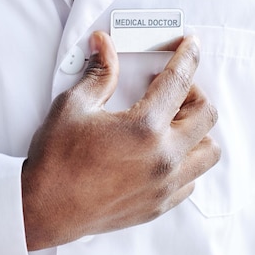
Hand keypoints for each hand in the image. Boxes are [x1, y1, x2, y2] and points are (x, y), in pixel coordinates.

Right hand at [21, 32, 219, 250]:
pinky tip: (163, 152)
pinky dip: (187, 161)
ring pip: (209, 151)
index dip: (187, 56)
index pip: (178, 81)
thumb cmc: (56, 159)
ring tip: (173, 122)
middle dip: (194, 92)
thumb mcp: (74, 105)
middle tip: (171, 88)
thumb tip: (104, 46)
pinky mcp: (159, 204)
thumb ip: (99, 74)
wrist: (45, 208)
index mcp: (144, 127)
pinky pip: (192, 179)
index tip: (191, 46)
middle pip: (206, 115)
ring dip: (198, 130)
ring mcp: (164, 184)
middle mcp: (163, 157)